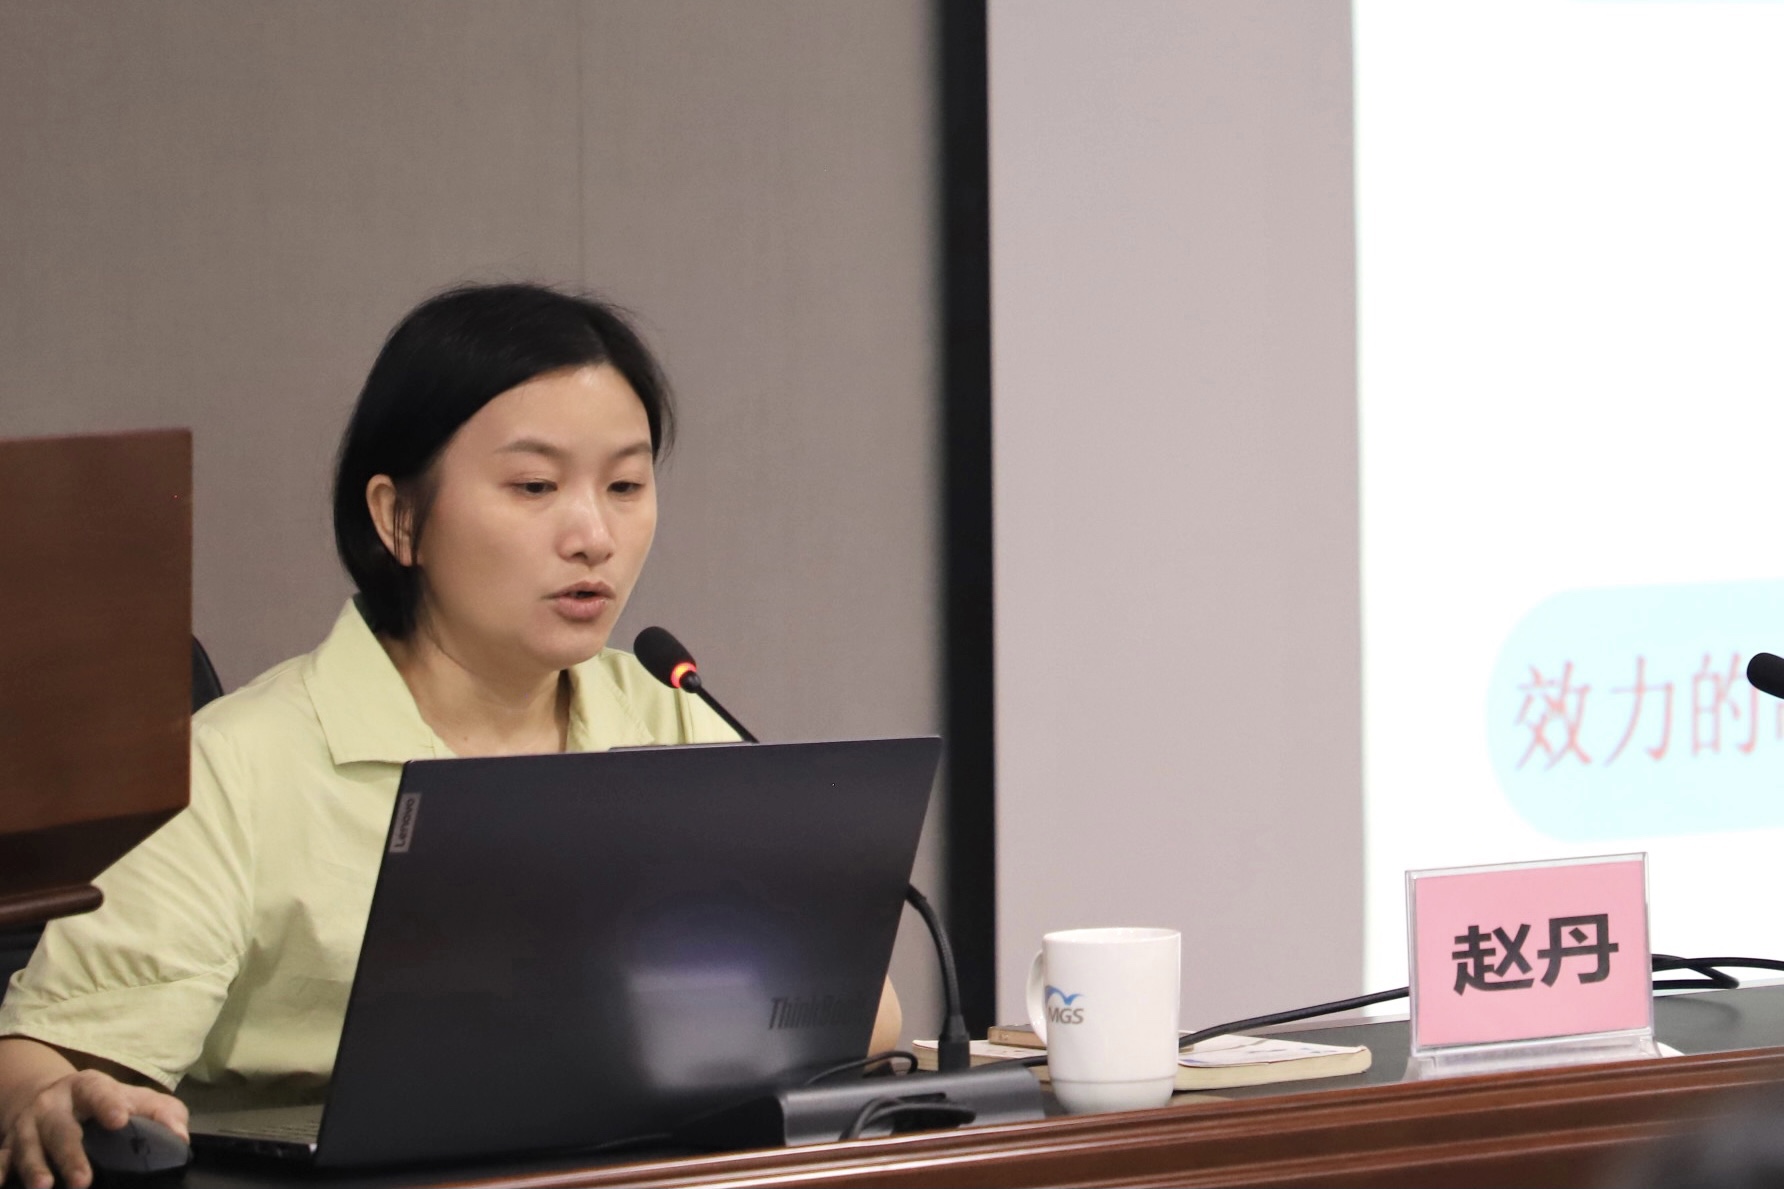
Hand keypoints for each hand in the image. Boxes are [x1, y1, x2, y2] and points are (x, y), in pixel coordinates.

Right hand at [0, 1069, 186, 1188]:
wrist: (50, 1095)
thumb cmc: (103, 1101)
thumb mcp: (133, 1098)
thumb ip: (162, 1113)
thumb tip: (180, 1139)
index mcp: (87, 1086)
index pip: (100, 1092)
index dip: (109, 1104)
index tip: (120, 1120)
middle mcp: (54, 1103)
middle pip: (61, 1128)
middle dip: (70, 1154)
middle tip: (83, 1180)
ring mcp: (28, 1124)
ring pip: (29, 1146)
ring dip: (35, 1167)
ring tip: (44, 1187)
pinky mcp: (9, 1143)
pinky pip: (2, 1158)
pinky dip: (0, 1172)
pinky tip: (2, 1185)